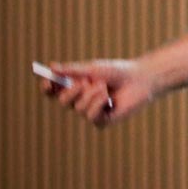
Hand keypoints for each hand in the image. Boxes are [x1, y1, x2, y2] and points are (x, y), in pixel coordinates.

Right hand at [38, 58, 155, 127]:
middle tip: (84, 82)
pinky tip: (110, 98)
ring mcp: (90, 112)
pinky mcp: (102, 121)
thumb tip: (52, 67)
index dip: (47, 87)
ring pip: (78, 108)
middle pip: (63, 101)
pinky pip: (91, 116)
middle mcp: (79, 101)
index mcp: (74, 87)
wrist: (140, 79)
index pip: (53, 91)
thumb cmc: (117, 72)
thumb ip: (73, 70)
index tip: (47, 82)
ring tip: (104, 86)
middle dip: (72, 91)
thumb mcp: (93, 69)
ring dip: (92, 94)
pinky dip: (99, 104)